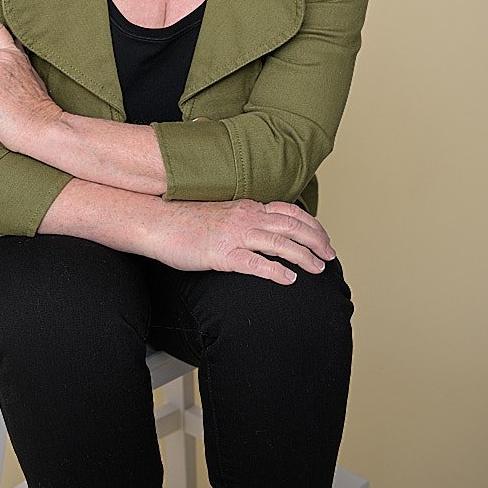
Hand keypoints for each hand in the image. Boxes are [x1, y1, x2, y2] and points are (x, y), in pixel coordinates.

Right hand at [148, 198, 335, 284]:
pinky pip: (256, 263)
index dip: (311, 224)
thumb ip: (241, 217)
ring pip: (280, 243)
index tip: (323, 237)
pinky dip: (276, 271)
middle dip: (316, 240)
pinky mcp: (222, 254)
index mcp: (246, 207)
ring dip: (304, 256)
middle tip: (330, 255)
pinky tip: (289, 280)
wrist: (156, 221)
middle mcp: (245, 217)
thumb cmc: (183, 220)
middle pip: (292, 226)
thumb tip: (257, 225)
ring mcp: (234, 235)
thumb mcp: (220, 212)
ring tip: (319, 268)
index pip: (288, 211)